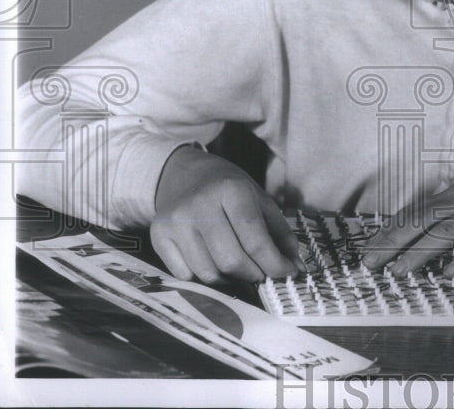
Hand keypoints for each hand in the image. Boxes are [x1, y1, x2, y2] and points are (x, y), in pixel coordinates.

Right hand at [150, 145, 303, 283]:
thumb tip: (295, 269)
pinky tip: (213, 264)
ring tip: (239, 268)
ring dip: (230, 279)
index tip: (287, 274)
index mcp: (231, 190)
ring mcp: (176, 222)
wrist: (184, 175)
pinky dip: (205, 279)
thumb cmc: (228, 189)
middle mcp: (200, 205)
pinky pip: (185, 275)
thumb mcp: (260, 200)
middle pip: (231, 261)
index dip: (275, 264)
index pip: (255, 240)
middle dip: (253, 274)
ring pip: (208, 273)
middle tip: (262, 273)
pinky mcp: (158, 236)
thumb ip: (280, 234)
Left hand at [361, 179, 453, 277]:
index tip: (366, 251)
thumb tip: (418, 250)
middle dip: (392, 241)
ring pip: (446, 230)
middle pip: (422, 218)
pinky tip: (448, 274)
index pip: (415, 212)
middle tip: (369, 264)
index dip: (388, 231)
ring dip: (419, 251)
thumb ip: (453, 226)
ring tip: (398, 272)